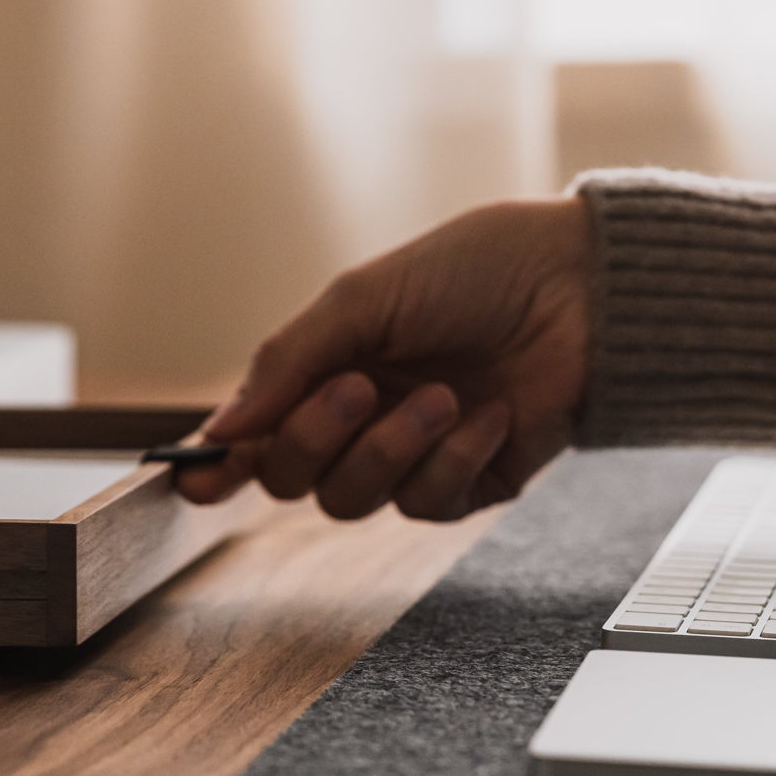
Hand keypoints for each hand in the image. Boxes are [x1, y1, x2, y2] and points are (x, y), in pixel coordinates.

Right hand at [176, 196, 592, 520]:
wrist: (580, 287)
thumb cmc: (477, 271)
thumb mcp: (365, 298)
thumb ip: (288, 360)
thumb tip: (222, 429)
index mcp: (324, 369)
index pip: (255, 433)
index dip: (219, 463)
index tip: (196, 477)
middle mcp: (359, 419)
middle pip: (291, 478)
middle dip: (314, 439)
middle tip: (360, 388)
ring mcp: (411, 456)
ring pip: (352, 502)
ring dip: (390, 449)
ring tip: (442, 396)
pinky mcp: (468, 483)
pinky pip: (428, 504)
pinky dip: (452, 459)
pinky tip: (487, 415)